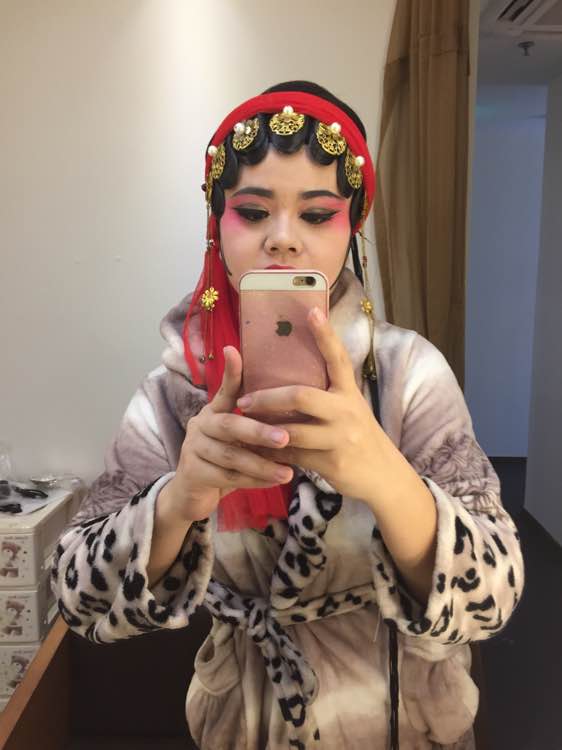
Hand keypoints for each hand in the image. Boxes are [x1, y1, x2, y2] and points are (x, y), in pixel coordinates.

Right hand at [166, 346, 293, 522]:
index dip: (230, 372)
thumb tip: (291, 399)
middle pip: (229, 426)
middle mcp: (201, 424)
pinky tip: (273, 481)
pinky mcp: (193, 473)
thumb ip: (256, 419)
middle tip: (286, 438)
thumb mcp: (239, 436)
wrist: (193, 493)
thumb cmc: (226, 458)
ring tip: (288, 472)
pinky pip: (227, 477)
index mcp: (214, 410)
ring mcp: (193, 448)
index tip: (233, 350)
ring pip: (230, 456)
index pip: (224, 389)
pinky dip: (253, 480)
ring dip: (261, 464)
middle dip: (259, 432)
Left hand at [236, 307, 395, 506]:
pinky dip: (271, 452)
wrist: (383, 475)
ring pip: (291, 431)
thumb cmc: (358, 435)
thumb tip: (289, 375)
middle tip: (244, 399)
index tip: (311, 311)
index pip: (338, 358)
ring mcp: (339, 438)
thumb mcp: (349, 409)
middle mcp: (346, 411)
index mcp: (349, 392)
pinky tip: (257, 449)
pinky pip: (291, 456)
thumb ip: (326, 394)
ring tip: (244, 423)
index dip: (325, 335)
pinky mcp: (331, 463)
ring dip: (263, 428)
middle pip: (300, 396)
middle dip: (267, 398)